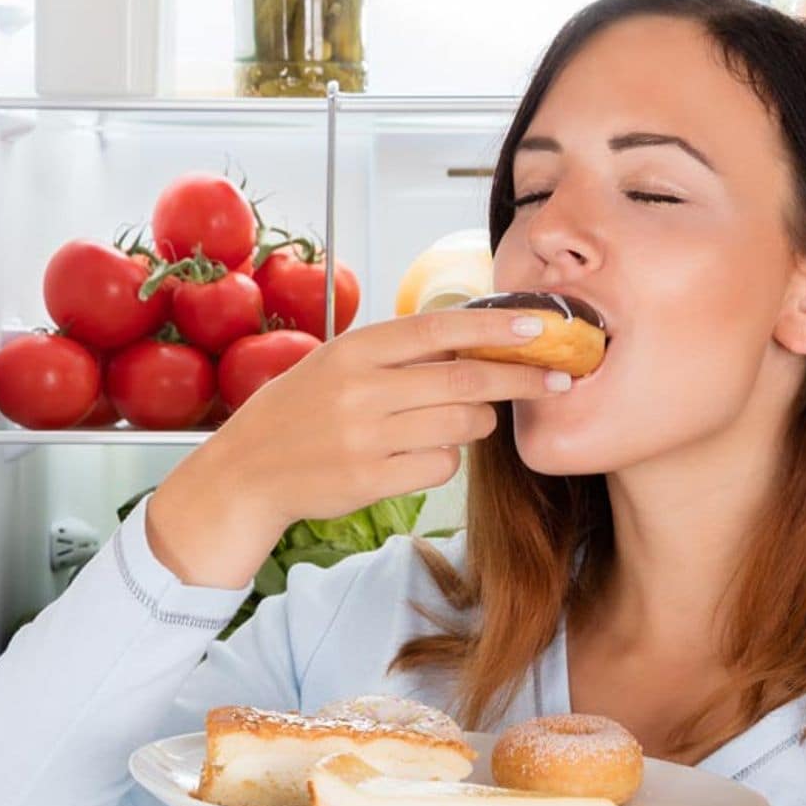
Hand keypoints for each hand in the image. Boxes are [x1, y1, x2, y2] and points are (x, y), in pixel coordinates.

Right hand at [146, 308, 569, 587]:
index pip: (440, 329)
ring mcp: (366, 436)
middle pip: (466, 380)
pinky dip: (445, 459)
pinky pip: (440, 465)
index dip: (496, 328)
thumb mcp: (338, 363)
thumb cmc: (302, 411)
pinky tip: (419, 454)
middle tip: (559, 377)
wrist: (246, 472)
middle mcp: (361, 389)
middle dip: (522, 378)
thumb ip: (398, 352)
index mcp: (355, 350)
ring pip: (461, 426)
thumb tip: (476, 337)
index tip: (541, 326)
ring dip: (478, 423)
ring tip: (459, 420)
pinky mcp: (371, 479)